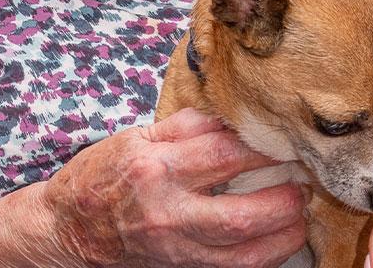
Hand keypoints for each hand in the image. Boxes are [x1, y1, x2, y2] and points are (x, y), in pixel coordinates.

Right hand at [45, 108, 310, 267]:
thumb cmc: (100, 176)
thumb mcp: (137, 136)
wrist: (68, 230)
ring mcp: (176, 249)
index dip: (263, 147)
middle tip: (304, 179)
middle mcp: (168, 213)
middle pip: (243, 215)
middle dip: (285, 199)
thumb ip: (187, 125)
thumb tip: (233, 117)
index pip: (225, 155)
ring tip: (301, 211)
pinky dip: (264, 256)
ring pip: (245, 254)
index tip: (285, 139)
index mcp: (156, 168)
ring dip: (285, 234)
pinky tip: (279, 238)